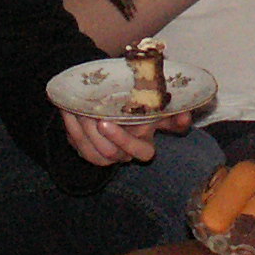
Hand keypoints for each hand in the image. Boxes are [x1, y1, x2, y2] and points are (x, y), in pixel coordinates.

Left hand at [61, 110, 193, 168]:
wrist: (105, 99)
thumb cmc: (135, 102)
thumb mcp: (153, 105)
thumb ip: (169, 112)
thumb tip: (185, 118)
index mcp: (143, 145)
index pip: (142, 153)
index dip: (125, 140)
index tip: (112, 121)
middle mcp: (125, 154)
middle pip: (114, 154)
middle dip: (103, 136)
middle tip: (96, 117)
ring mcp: (105, 155)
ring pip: (94, 153)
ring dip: (85, 132)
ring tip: (81, 111)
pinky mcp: (88, 151)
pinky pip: (79, 146)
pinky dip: (72, 128)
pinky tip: (69, 111)